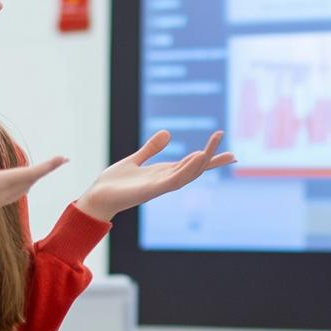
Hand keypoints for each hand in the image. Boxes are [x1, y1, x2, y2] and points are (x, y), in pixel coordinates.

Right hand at [0, 126, 65, 224]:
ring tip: (42, 168)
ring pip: (24, 189)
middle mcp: (3, 194)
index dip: (48, 166)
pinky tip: (18, 179)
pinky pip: (15, 194)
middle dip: (44, 170)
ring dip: (33, 178)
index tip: (63, 159)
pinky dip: (22, 184)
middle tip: (59, 160)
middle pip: (31, 181)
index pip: (31, 173)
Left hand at [77, 130, 234, 221]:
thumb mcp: (135, 160)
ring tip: (213, 150)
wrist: (96, 198)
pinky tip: (196, 158)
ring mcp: (160, 186)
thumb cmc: (113, 183)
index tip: (230, 154)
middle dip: (213, 162)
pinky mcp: (151, 189)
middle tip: (233, 154)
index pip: (192, 164)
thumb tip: (167, 133)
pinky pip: (174, 179)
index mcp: (163, 173)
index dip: (210, 158)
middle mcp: (166, 180)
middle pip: (195, 169)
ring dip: (202, 163)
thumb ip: (151, 148)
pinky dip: (187, 169)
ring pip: (188, 174)